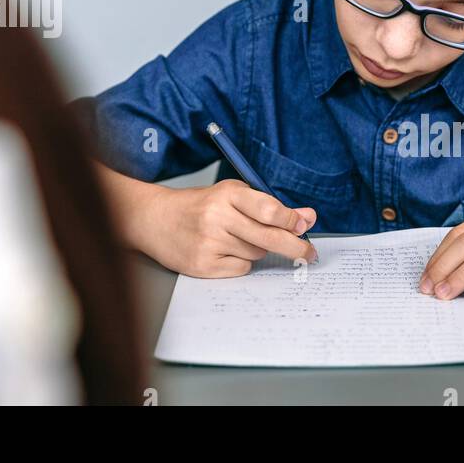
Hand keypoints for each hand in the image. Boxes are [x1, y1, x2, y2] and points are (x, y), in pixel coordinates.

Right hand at [140, 179, 316, 277]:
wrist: (154, 220)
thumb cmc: (200, 206)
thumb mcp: (233, 196)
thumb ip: (270, 206)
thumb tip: (307, 218)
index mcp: (227, 193)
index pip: (269, 209)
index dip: (292, 220)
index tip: (304, 226)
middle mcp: (217, 217)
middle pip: (269, 238)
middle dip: (295, 247)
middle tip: (309, 254)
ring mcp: (209, 243)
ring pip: (257, 254)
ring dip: (257, 249)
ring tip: (235, 238)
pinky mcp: (202, 265)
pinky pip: (241, 268)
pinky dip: (241, 262)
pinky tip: (223, 251)